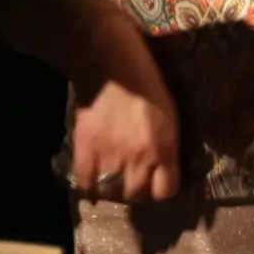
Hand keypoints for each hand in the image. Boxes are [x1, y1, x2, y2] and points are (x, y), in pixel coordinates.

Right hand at [67, 13, 181, 202]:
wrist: (108, 59)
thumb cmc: (144, 76)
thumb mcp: (167, 110)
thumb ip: (165, 142)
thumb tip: (162, 164)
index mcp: (165, 145)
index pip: (166, 190)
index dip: (160, 188)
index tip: (155, 181)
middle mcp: (141, 158)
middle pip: (138, 195)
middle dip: (135, 189)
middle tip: (130, 178)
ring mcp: (112, 157)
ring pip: (113, 193)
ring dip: (112, 189)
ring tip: (110, 178)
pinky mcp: (86, 151)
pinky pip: (87, 185)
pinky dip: (89, 186)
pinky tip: (91, 179)